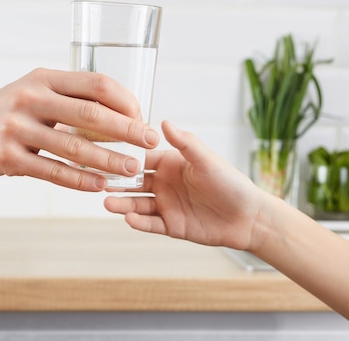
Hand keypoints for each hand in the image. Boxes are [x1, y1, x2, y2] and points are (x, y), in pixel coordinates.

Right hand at [0, 68, 158, 190]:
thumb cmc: (0, 112)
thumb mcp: (30, 92)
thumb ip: (65, 100)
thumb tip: (113, 115)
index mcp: (43, 79)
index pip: (95, 83)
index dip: (124, 99)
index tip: (142, 116)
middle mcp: (31, 98)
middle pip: (90, 113)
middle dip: (127, 128)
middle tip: (151, 141)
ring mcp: (17, 128)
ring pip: (74, 146)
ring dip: (109, 159)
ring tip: (132, 169)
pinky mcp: (7, 158)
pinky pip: (52, 171)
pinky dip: (80, 179)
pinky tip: (99, 185)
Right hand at [104, 120, 264, 249]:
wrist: (249, 217)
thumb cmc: (232, 183)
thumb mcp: (207, 160)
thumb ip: (185, 143)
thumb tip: (164, 122)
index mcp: (171, 163)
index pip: (141, 158)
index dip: (125, 157)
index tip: (106, 153)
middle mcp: (165, 183)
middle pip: (134, 182)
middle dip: (117, 182)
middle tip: (100, 180)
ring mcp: (166, 205)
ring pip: (137, 204)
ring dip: (122, 203)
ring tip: (107, 202)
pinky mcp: (171, 225)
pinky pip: (150, 223)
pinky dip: (139, 222)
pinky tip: (128, 219)